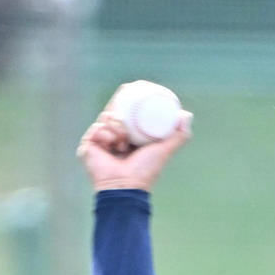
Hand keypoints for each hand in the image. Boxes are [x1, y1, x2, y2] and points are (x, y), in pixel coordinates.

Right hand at [76, 96, 192, 192]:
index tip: (132, 87)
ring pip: (105, 118)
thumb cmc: (145, 172)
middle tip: (128, 120)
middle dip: (120, 108)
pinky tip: (111, 145)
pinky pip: (96, 129)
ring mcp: (98, 142)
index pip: (124, 110)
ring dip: (116, 126)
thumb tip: (187, 114)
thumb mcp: (164, 150)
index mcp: (127, 136)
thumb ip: (179, 135)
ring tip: (123, 143)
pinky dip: (105, 134)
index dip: (127, 98)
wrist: (126, 187)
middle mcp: (112, 138)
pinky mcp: (87, 147)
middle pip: (113, 111)